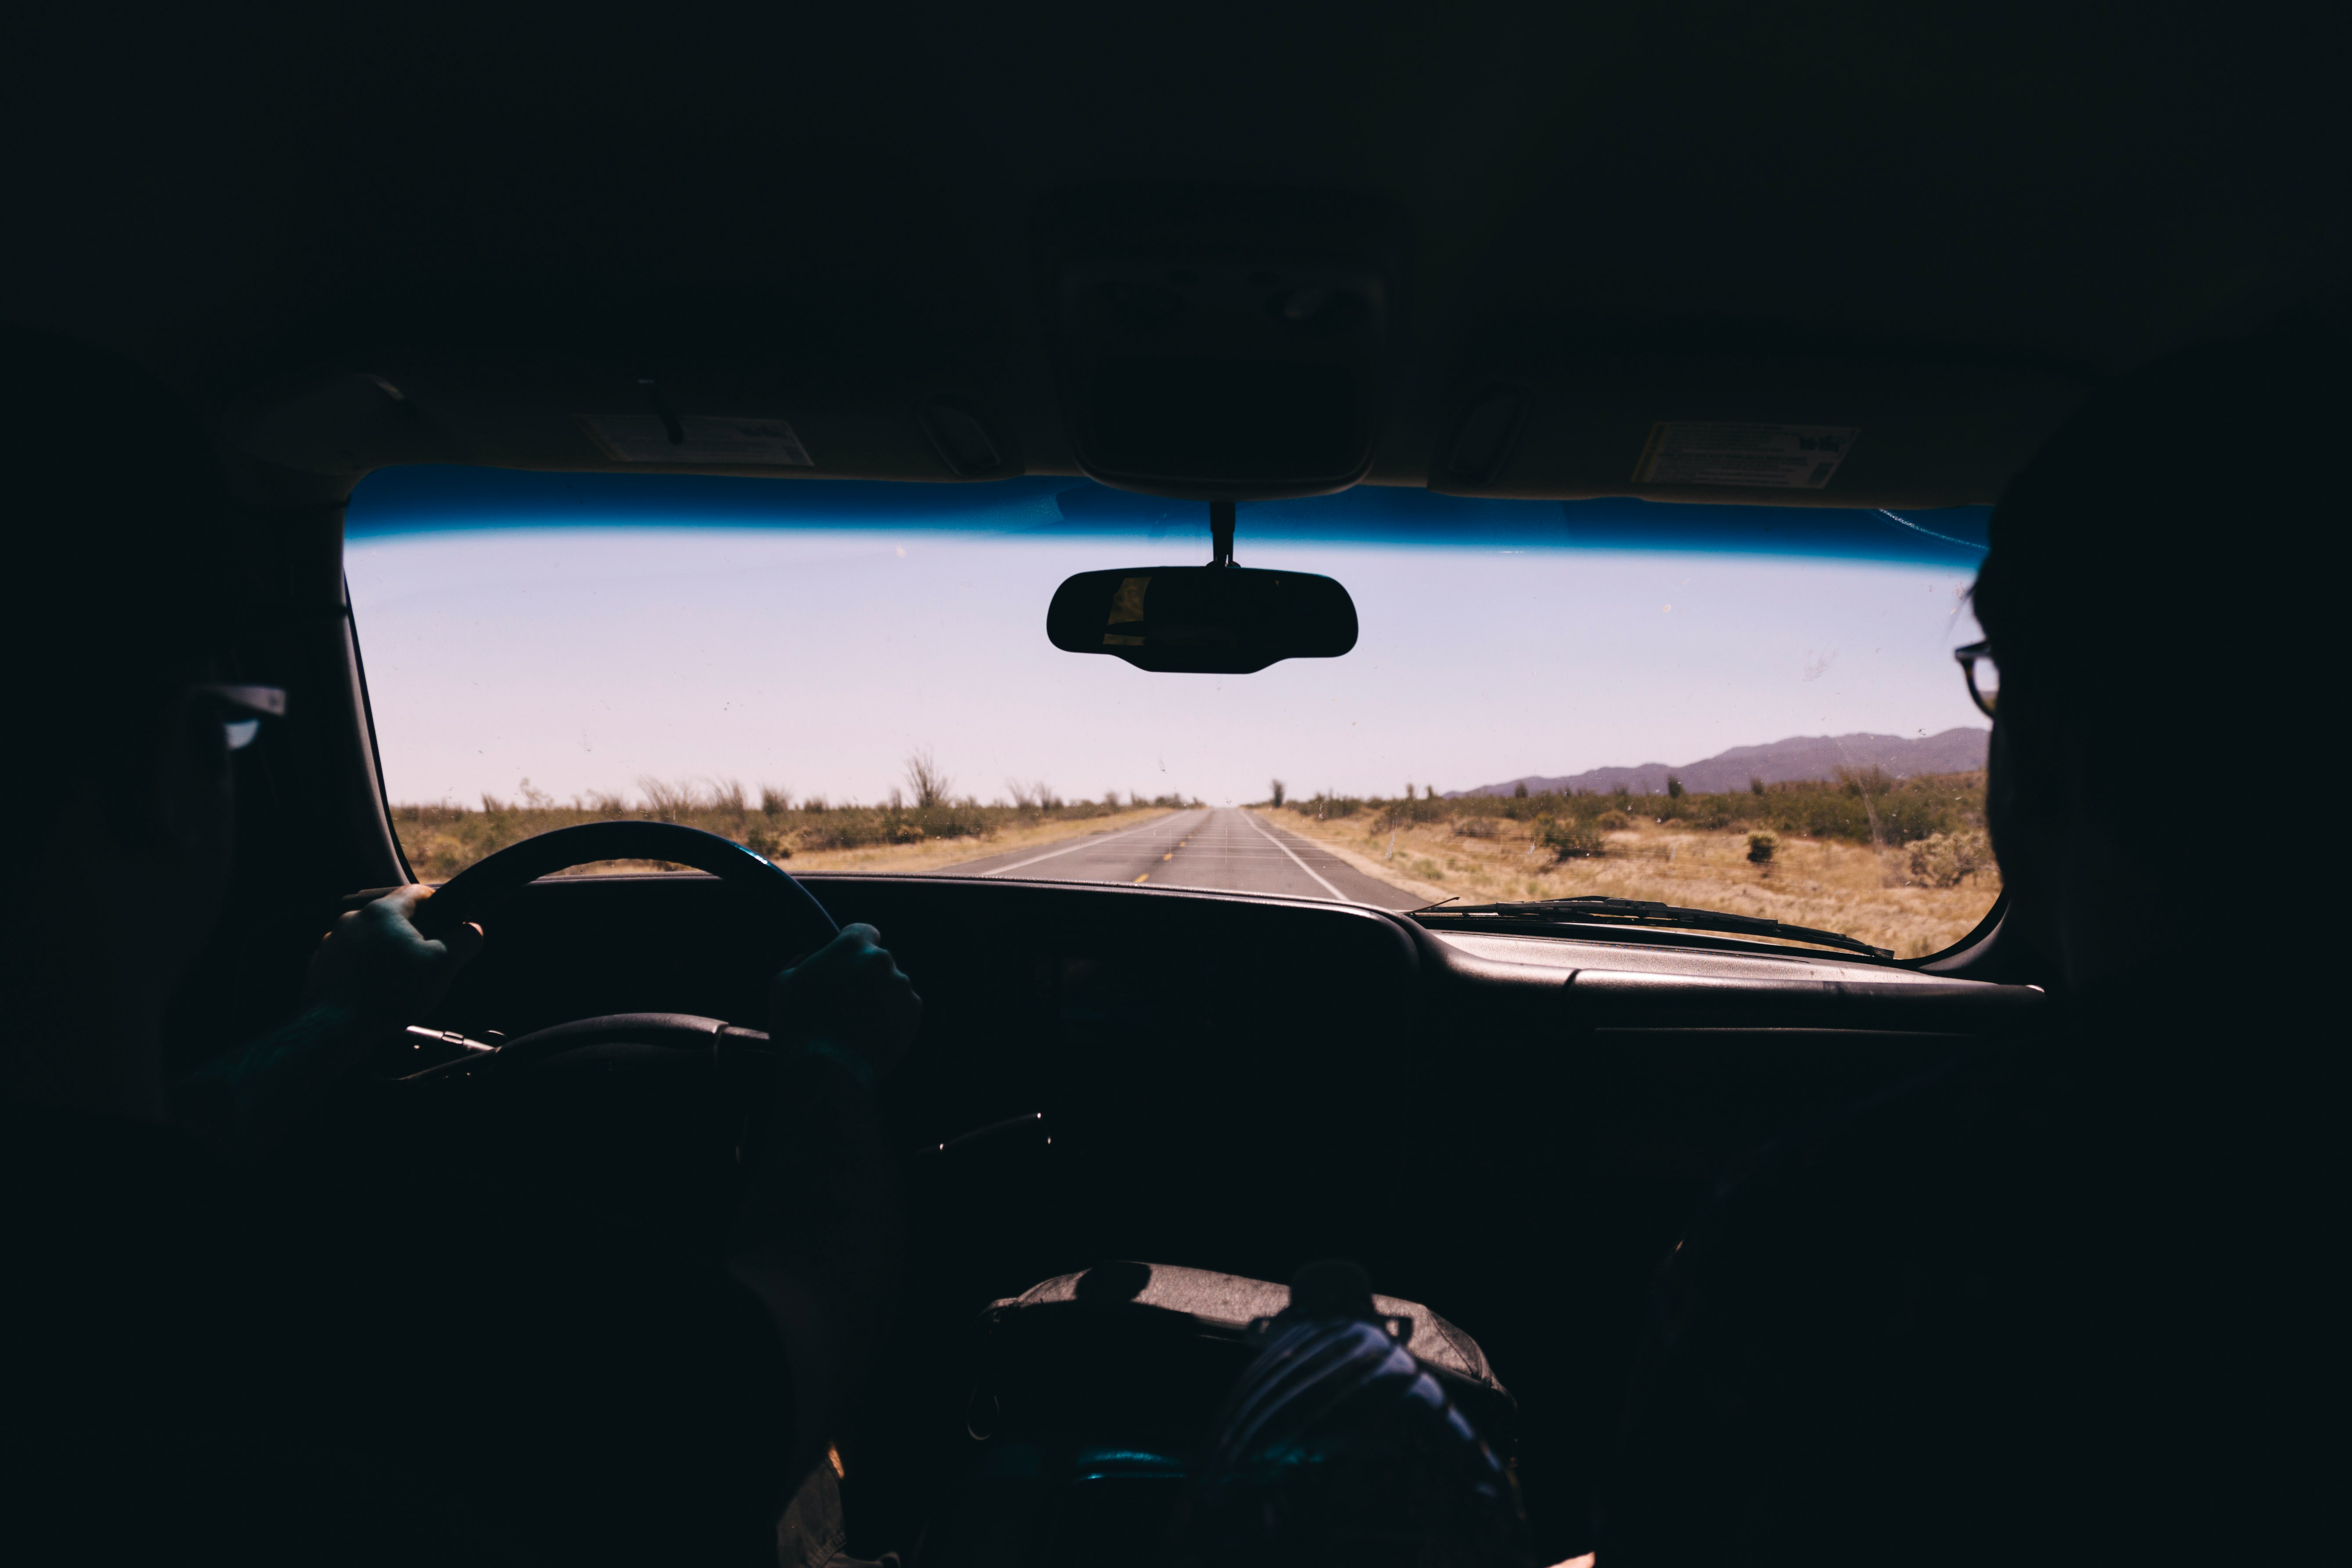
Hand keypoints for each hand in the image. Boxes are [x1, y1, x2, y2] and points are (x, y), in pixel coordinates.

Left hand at [303, 884, 484, 1025]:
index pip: (417, 892)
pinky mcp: (321, 964)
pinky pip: (350, 959)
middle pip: (392, 918)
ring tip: (396, 980)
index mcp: (384, 912)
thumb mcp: (443, 966)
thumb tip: (473, 929)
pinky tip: (373, 990)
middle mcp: (353, 920)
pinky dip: (363, 969)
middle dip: (411, 935)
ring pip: (370, 939)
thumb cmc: (390, 994)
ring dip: (384, 952)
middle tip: (424, 961)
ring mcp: (333, 942)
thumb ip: (464, 941)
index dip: (438, 905)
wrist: (336, 1028)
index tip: (447, 923)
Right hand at [768, 924, 920, 1078]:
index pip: (862, 931)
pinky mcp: (914, 1012)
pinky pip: (903, 1008)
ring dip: (879, 997)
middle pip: (877, 961)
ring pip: (891, 985)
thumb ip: (798, 964)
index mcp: (852, 945)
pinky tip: (871, 1033)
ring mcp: (901, 986)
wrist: (827, 1069)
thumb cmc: (800, 1025)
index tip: (845, 964)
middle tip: (846, 1000)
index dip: (852, 948)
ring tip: (857, 1023)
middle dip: (864, 975)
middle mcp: (882, 960)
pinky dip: (891, 1017)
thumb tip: (806, 961)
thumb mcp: (782, 984)